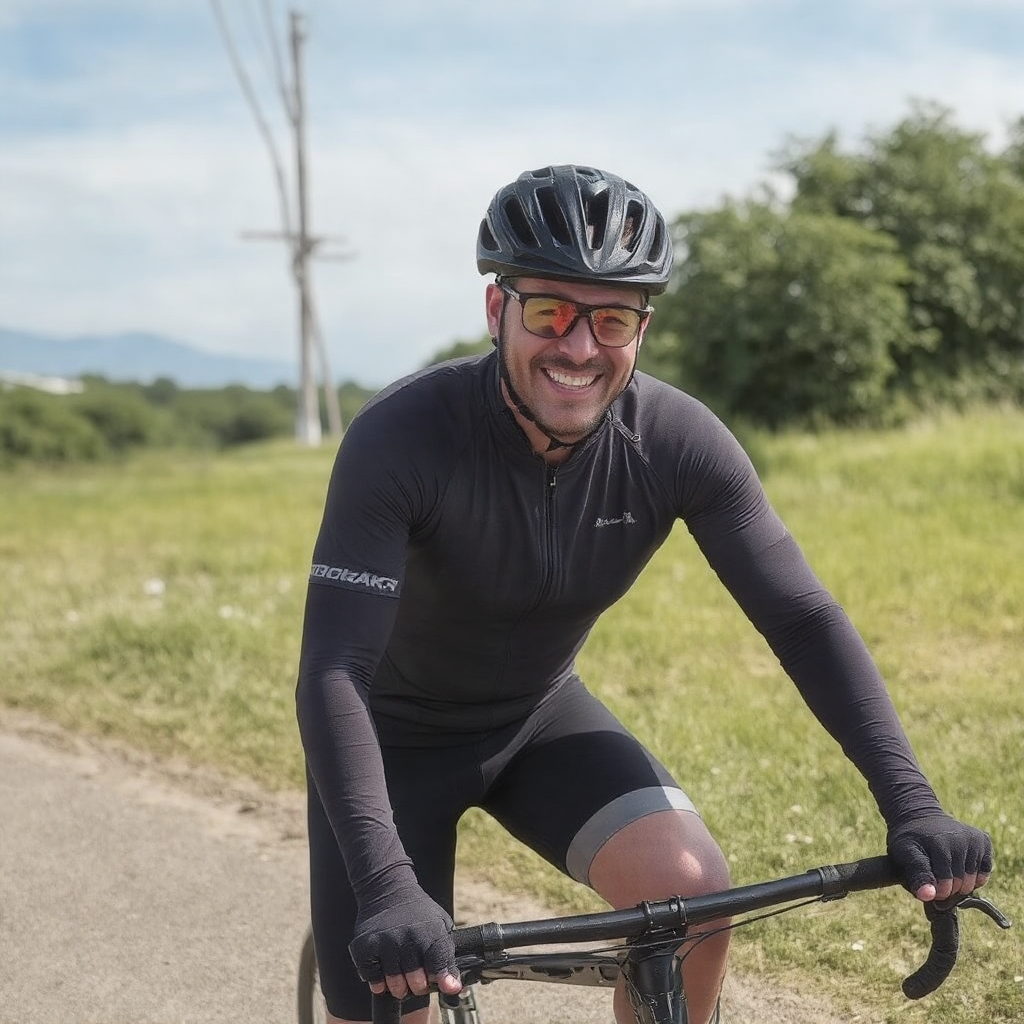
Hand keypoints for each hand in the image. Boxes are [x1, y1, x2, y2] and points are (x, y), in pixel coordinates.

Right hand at [349, 885, 460, 1001]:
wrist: (386, 890)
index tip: (446, 985)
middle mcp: (407, 939)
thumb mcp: (440, 924)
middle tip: (418, 977)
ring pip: (396, 986)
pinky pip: (374, 982)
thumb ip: (447, 955)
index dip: (443, 981)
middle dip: (419, 985)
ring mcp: (385, 944)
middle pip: (417, 984)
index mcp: (430, 932)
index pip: (439, 968)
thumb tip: (453, 987)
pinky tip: (384, 967)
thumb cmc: (418, 911)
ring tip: (401, 973)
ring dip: (400, 986)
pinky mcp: (365, 949)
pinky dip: (379, 981)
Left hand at [887, 812, 992, 901]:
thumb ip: (916, 876)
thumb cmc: (910, 842)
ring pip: (972, 882)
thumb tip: (928, 896)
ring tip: (944, 870)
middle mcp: (957, 839)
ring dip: (959, 884)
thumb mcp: (902, 855)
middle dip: (946, 889)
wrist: (922, 818)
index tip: (926, 889)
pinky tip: (959, 866)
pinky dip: (973, 878)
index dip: (933, 891)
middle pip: (959, 885)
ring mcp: (972, 839)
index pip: (942, 883)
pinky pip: (983, 875)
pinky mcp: (983, 841)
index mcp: (936, 843)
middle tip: (934, 877)